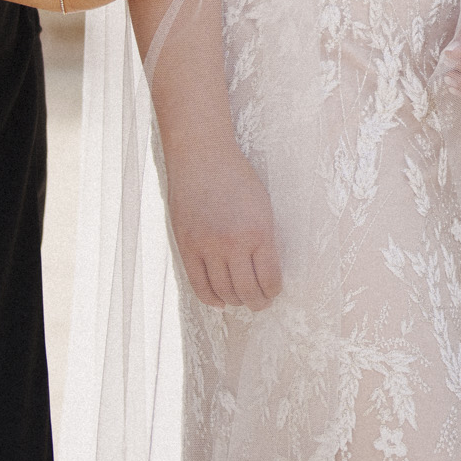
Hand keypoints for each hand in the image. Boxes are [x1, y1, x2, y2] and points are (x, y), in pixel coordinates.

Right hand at [165, 142, 282, 309]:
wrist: (202, 157)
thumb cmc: (237, 177)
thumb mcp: (263, 205)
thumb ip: (264, 238)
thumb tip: (265, 270)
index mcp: (258, 231)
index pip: (269, 278)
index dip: (273, 291)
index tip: (274, 292)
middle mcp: (232, 243)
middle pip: (246, 290)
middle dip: (257, 302)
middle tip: (260, 303)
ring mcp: (207, 247)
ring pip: (223, 291)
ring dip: (235, 301)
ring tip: (241, 300)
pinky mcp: (186, 247)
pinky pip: (198, 285)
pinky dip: (211, 298)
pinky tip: (220, 301)